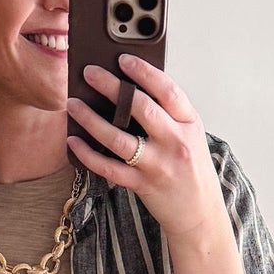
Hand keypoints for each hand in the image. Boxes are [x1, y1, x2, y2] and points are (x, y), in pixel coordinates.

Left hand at [65, 54, 228, 247]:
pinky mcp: (143, 185)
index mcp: (189, 123)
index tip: (122, 59)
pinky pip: (109, 167)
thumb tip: (128, 90)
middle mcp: (176, 142)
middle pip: (140, 107)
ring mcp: (159, 165)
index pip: (167, 90)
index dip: (144, 72)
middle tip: (89, 73)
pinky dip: (88, 154)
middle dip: (111, 86)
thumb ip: (168, 115)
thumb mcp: (190, 137)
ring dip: (91, 119)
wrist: (200, 214)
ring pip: (118, 137)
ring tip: (73, 104)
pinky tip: (73, 141)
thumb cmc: (191, 171)